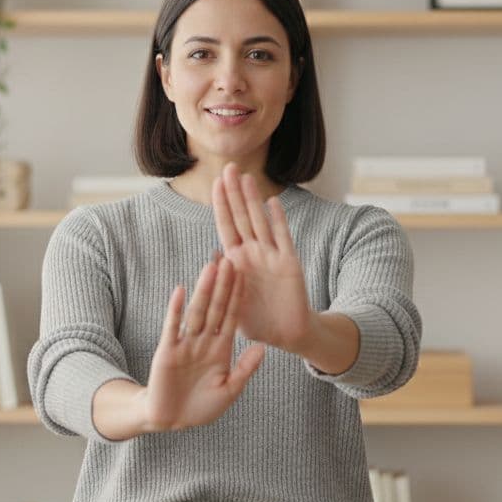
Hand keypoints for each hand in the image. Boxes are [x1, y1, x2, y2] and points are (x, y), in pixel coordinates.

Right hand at [141, 257, 266, 432]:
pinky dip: (175, 309)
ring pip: (197, 312)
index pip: (232, 317)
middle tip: (230, 259)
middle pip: (216, 308)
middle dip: (224, 285)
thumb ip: (245, 369)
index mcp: (222, 349)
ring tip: (210, 267)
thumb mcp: (230, 390)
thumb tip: (263, 348)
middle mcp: (204, 341)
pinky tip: (180, 290)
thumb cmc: (201, 407)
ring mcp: (186, 344)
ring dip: (203, 290)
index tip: (247, 275)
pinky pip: (172, 327)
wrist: (172, 421)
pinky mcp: (168, 351)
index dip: (239, 297)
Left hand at [212, 162, 314, 352]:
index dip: (221, 204)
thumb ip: (222, 285)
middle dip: (234, 193)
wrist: (287, 334)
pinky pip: (283, 238)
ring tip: (246, 177)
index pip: (226, 226)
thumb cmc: (258, 322)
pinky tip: (273, 202)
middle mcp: (253, 253)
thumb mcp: (231, 304)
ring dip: (253, 200)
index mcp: (236, 261)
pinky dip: (278, 220)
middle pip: (241, 217)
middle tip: (229, 167)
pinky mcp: (289, 264)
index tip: (215, 182)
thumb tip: (212, 258)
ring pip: (260, 222)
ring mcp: (271, 256)